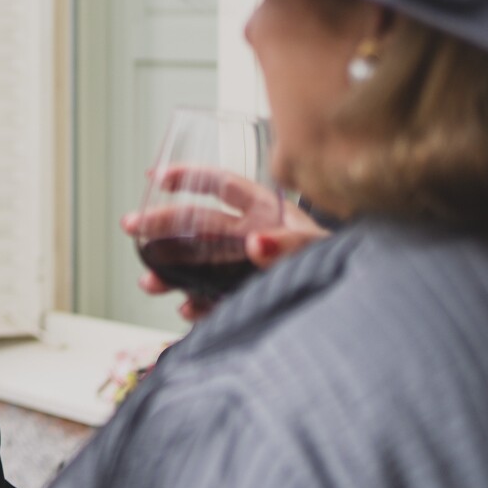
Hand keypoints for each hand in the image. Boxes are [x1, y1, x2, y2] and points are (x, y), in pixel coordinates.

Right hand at [121, 165, 327, 321]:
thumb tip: (254, 243)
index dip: (190, 175)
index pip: (222, 183)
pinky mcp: (245, 296)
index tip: (158, 176)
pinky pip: (213, 298)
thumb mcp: (319, 251)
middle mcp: (250, 235)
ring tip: (147, 283)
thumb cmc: (344, 266)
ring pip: (198, 263)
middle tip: (130, 227)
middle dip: (162, 224)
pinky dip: (197, 305)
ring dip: (169, 271)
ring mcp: (244, 267)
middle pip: (197, 223)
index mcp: (265, 211)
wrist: (357, 312)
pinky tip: (186, 311)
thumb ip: (290, 245)